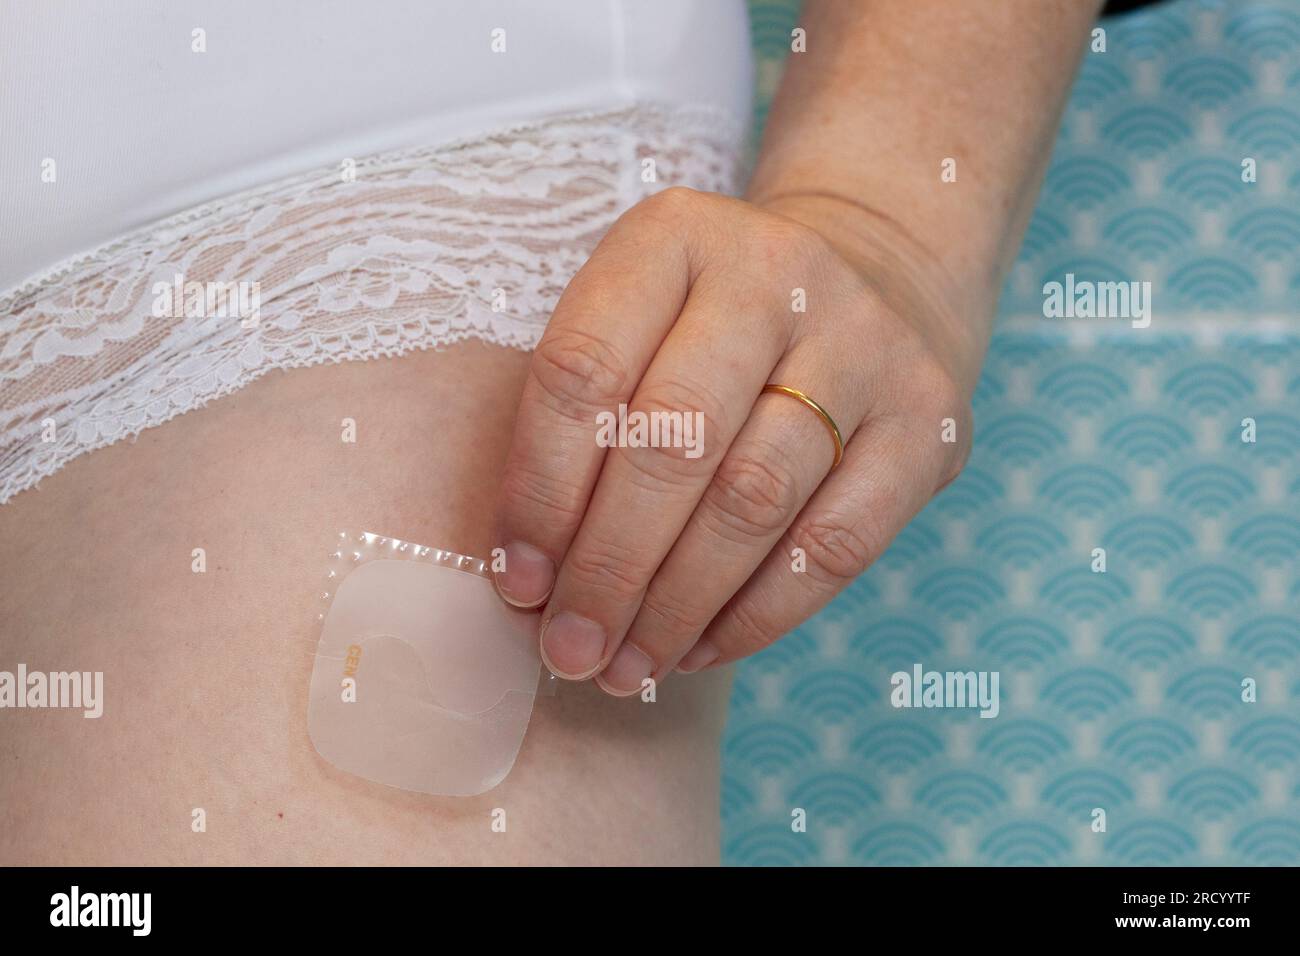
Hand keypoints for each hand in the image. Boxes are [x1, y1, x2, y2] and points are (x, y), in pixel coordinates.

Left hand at [491, 186, 979, 694]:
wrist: (879, 277)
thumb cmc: (717, 326)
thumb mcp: (641, 321)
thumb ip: (586, 423)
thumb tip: (534, 581)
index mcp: (676, 236)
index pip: (583, 370)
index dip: (538, 490)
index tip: (517, 581)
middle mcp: (778, 273)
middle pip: (672, 441)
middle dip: (608, 568)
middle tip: (570, 650)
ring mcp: (865, 344)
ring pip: (753, 501)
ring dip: (677, 606)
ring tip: (627, 666)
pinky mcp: (928, 422)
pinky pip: (834, 546)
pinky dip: (757, 616)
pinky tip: (700, 649)